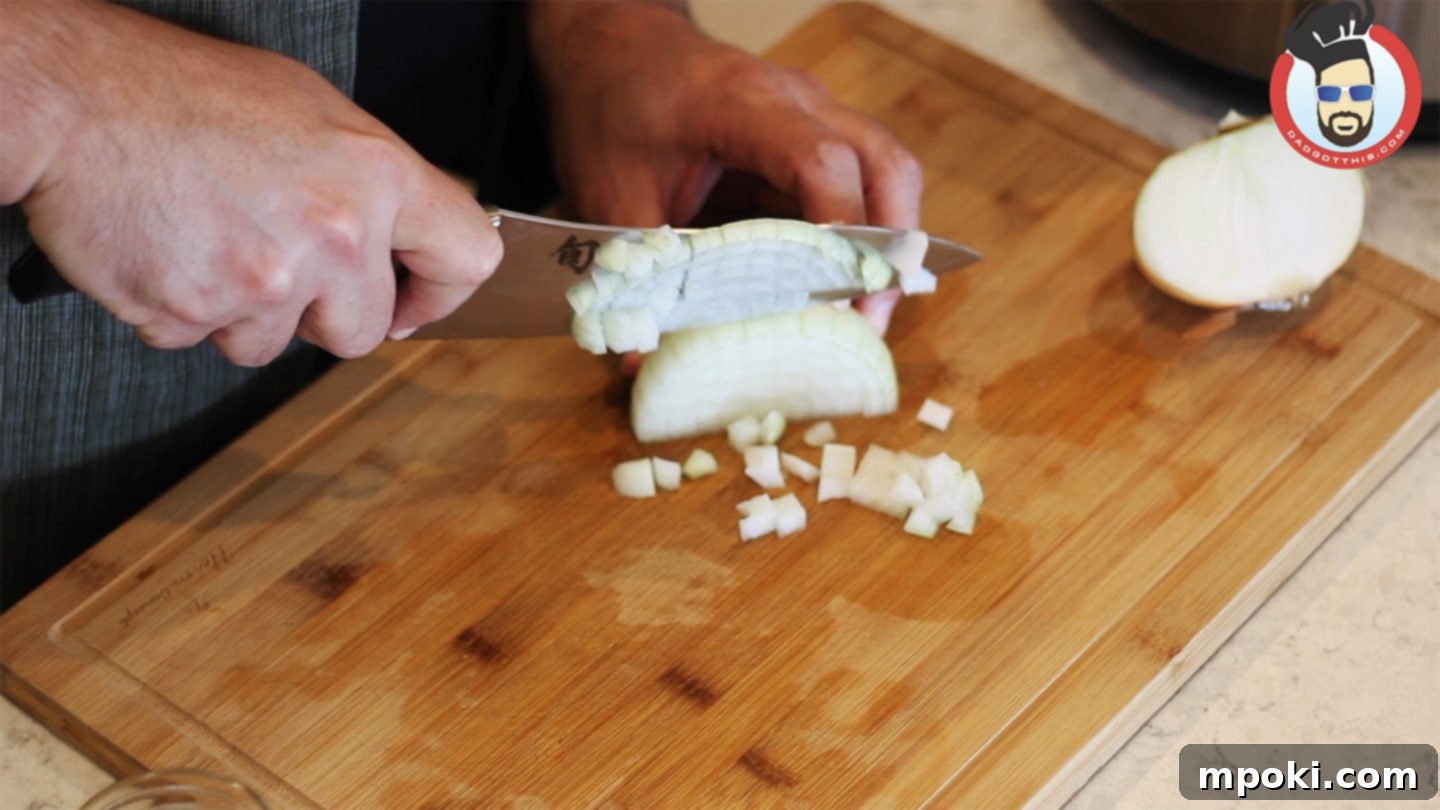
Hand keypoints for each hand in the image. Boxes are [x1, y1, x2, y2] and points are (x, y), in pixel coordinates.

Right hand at [0, 3, 499, 365]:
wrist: (77, 98)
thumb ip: (373, 187)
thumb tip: (405, 243)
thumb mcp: (315, 113)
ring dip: (243, 311)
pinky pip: (202, 339)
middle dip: (321, 314)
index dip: (442, 294)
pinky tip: (171, 249)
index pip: (467, 257)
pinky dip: (184, 308)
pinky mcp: (195, 310)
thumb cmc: (191, 95)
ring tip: (211, 238)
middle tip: (276, 261)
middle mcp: (335, 234)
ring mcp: (265, 280)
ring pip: (272, 345)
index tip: (414, 303)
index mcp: (377, 176)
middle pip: (361, 332)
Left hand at [530, 2, 921, 334]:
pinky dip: (858, 240)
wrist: (614, 46)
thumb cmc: (611, 108)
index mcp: (744, 104)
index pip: (821, 161)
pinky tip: (835, 290)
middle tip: (869, 320)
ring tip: (863, 316)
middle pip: (886, 166)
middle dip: (890, 249)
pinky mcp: (814, 140)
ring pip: (887, 176)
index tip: (838, 297)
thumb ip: (633, 276)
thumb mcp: (608, 195)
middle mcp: (799, 102)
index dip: (840, 231)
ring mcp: (815, 117)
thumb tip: (640, 365)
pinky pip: (860, 188)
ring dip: (885, 247)